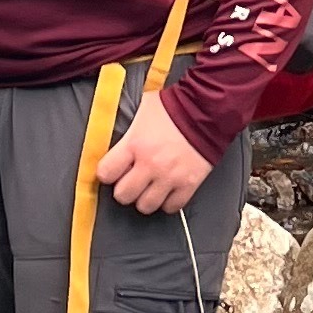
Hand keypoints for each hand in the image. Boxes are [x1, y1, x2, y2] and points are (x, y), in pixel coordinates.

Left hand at [95, 87, 210, 213]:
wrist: (207, 109)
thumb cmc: (174, 106)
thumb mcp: (142, 108)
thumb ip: (128, 125)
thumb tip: (112, 130)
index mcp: (135, 144)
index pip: (106, 173)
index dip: (107, 173)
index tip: (112, 171)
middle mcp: (150, 164)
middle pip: (123, 195)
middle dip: (124, 189)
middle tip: (130, 181)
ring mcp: (170, 177)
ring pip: (146, 206)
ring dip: (144, 198)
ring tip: (148, 188)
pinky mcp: (188, 184)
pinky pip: (172, 207)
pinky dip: (167, 202)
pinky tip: (167, 191)